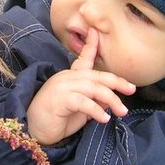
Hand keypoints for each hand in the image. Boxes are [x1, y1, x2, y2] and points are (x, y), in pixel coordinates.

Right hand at [26, 28, 134, 145]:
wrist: (33, 132)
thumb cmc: (56, 120)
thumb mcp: (80, 110)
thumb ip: (94, 102)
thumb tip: (112, 100)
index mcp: (70, 77)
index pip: (83, 59)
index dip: (91, 45)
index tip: (96, 31)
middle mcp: (66, 78)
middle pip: (96, 75)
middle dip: (116, 81)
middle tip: (131, 89)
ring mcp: (62, 87)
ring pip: (93, 88)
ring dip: (111, 99)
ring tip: (122, 111)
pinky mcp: (59, 99)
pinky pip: (83, 102)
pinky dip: (96, 110)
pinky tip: (104, 118)